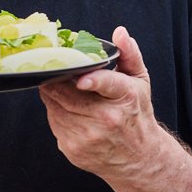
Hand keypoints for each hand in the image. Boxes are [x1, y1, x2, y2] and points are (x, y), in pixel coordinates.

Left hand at [39, 26, 169, 176]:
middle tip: (55, 72)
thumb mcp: (139, 83)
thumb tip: (120, 32)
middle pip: (65, 93)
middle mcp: (107, 118)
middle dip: (56, 81)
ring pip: (54, 106)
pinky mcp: (73, 148)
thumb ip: (129, 55)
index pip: (108, 85)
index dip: (93, 81)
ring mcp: (88, 136)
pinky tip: (70, 112)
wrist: (138, 158)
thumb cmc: (136, 115)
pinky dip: (56, 113)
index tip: (80, 79)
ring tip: (69, 95)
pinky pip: (53, 122)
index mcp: (125, 97)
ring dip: (55, 97)